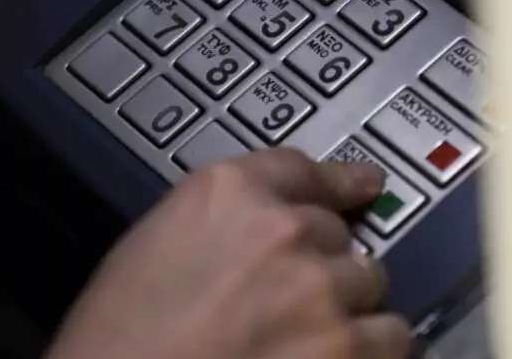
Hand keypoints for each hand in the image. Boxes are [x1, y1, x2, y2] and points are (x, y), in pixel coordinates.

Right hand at [45, 147, 411, 358]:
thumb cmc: (120, 333)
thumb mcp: (157, 244)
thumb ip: (224, 220)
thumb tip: (275, 228)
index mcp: (228, 191)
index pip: (304, 171)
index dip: (339, 181)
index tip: (364, 184)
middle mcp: (282, 227)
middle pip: (337, 232)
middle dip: (319, 261)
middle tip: (286, 300)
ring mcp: (319, 287)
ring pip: (370, 280)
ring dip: (346, 304)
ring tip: (308, 336)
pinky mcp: (345, 348)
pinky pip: (392, 335)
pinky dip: (370, 348)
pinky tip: (334, 358)